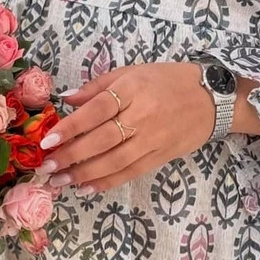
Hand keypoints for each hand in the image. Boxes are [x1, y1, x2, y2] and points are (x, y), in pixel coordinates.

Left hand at [36, 62, 259, 196]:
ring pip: (114, 161)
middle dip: (71, 155)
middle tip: (46, 167)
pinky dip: (107, 182)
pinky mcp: (160, 156)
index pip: (97, 111)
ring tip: (60, 181)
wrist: (213, 98)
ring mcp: (153, 140)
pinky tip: (86, 188)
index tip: (48, 140)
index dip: (72, 126)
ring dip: (84, 174)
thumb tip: (67, 99)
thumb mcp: (133, 72)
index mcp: (134, 90)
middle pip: (102, 140)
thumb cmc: (168, 80)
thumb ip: (98, 86)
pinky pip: (130, 172)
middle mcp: (143, 116)